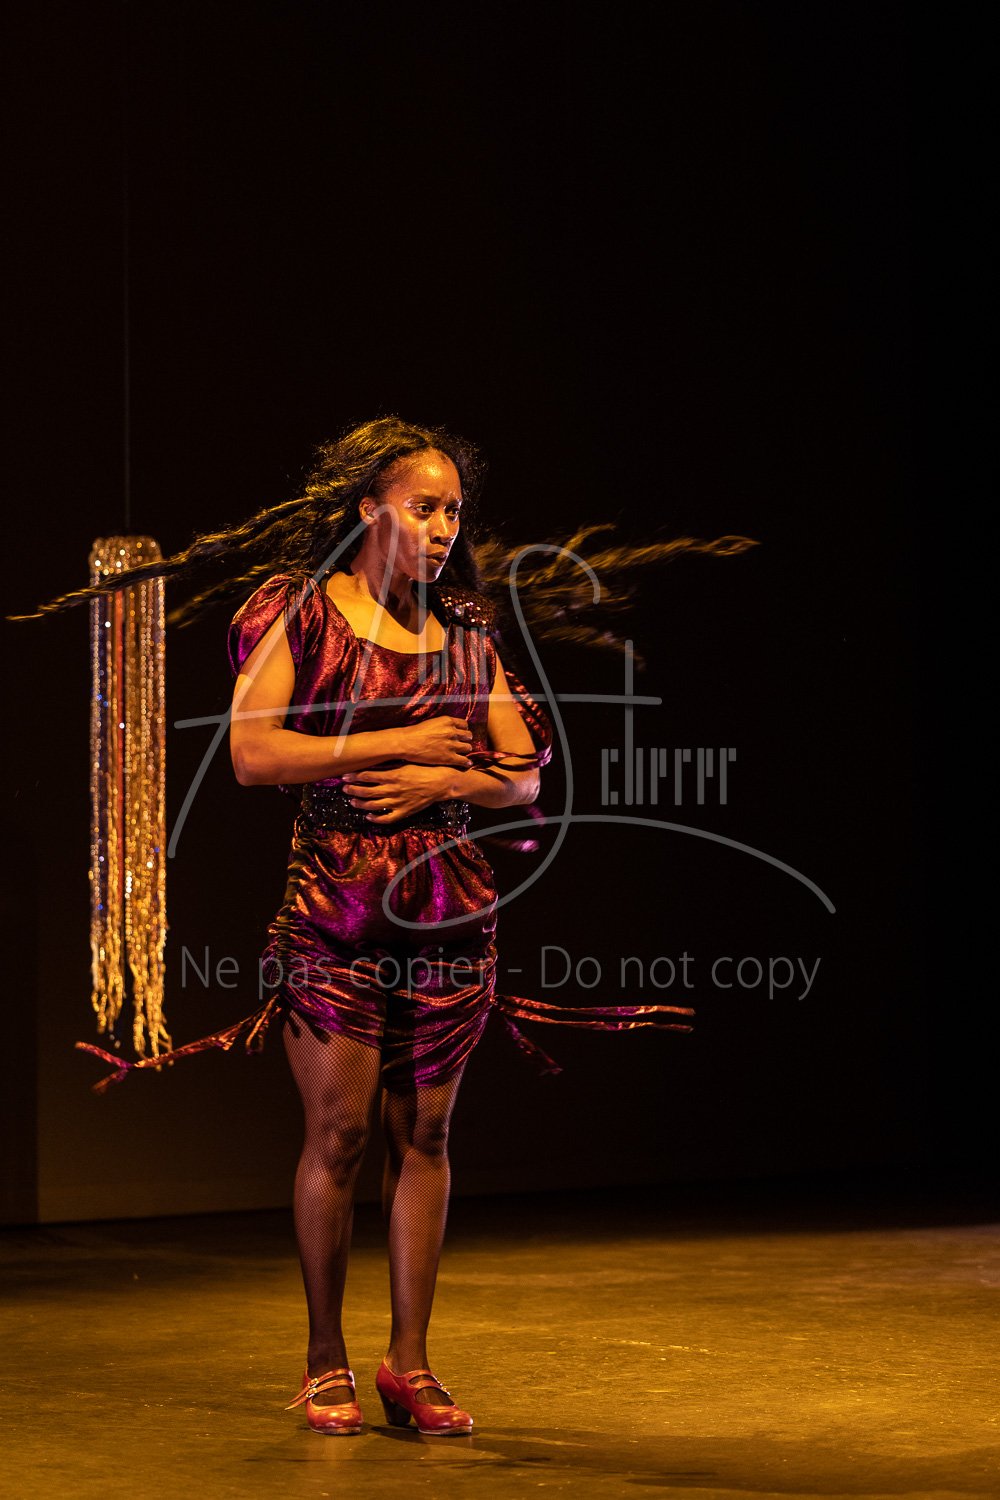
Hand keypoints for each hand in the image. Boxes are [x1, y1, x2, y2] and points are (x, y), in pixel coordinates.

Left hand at [341, 764, 458, 823]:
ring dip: (360, 804)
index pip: (367, 776)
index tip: (345, 776)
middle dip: (353, 790)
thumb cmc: (424, 770)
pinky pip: (387, 818)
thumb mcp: (406, 764)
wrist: (441, 783)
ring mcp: (398, 802)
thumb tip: (373, 763)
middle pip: (367, 791)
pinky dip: (376, 819)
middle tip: (344, 788)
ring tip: (352, 802)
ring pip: (373, 805)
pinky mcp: (404, 812)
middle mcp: (393, 790)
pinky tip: (368, 816)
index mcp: (393, 776)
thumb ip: (389, 765)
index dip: (354, 776)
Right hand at [397, 715, 472, 768]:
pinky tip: (467, 764)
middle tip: (463, 743)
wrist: (407, 743)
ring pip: (468, 748)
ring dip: (465, 750)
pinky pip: (464, 760)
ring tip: (463, 753)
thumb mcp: (432, 723)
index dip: (464, 730)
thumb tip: (449, 729)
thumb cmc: (415, 733)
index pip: (465, 724)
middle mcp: (452, 732)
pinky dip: (466, 762)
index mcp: (448, 721)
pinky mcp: (449, 757)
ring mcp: (451, 745)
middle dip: (466, 739)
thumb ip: (443, 725)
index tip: (462, 734)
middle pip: (468, 736)